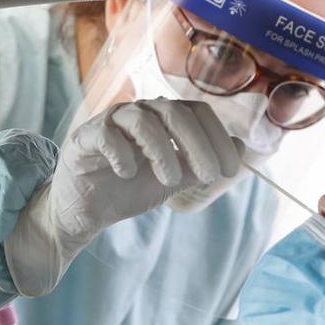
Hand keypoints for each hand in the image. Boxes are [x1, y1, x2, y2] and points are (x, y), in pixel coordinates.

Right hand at [5, 99, 241, 294]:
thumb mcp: (174, 180)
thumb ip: (202, 165)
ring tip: (170, 181)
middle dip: (198, 145)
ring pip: (141, 120)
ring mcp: (110, 123)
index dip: (218, 138)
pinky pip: (105, 134)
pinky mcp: (84, 139)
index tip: (231, 172)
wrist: (86, 212)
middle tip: (211, 177)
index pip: (197, 112)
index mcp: (162, 119)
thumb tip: (240, 148)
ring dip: (162, 151)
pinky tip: (128, 173)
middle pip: (174, 112)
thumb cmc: (130, 189)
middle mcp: (139, 113)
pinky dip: (121, 153)